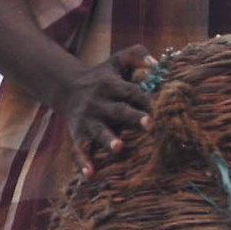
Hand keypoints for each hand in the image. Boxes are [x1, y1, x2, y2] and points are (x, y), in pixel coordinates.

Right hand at [43, 44, 156, 177]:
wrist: (67, 88)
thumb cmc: (103, 77)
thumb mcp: (117, 61)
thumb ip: (137, 54)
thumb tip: (156, 63)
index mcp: (111, 85)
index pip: (133, 91)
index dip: (147, 98)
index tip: (163, 105)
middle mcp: (99, 103)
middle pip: (119, 111)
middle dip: (134, 118)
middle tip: (150, 124)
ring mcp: (88, 121)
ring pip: (99, 131)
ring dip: (108, 140)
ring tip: (119, 147)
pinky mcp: (78, 135)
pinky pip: (78, 150)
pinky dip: (83, 162)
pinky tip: (90, 174)